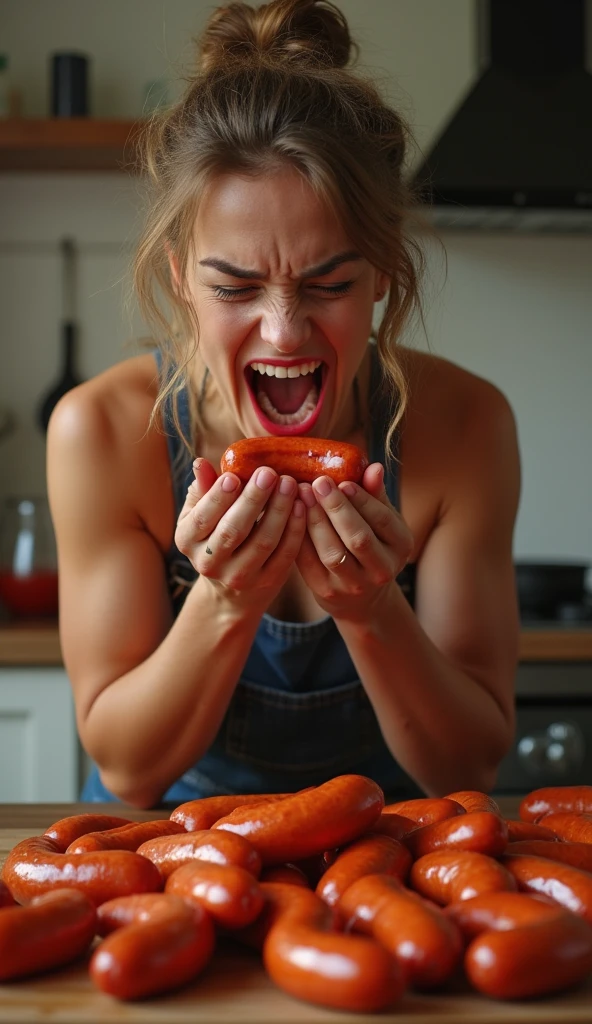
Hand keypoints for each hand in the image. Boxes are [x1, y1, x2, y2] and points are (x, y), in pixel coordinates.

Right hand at [174, 458, 305, 610]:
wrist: (231, 592)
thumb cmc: (216, 537)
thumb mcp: (201, 516)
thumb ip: (203, 490)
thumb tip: (201, 463)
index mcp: (187, 540)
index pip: (201, 518)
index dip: (217, 497)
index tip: (234, 475)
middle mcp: (209, 563)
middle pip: (233, 530)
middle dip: (253, 500)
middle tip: (269, 473)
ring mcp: (240, 576)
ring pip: (263, 542)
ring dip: (279, 510)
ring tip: (289, 484)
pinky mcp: (267, 582)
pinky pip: (285, 553)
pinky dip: (295, 528)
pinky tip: (301, 506)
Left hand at [295, 463, 413, 622]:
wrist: (362, 596)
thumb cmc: (372, 544)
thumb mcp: (382, 521)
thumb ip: (376, 495)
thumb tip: (373, 467)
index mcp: (401, 546)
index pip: (383, 521)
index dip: (362, 500)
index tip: (342, 481)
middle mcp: (382, 570)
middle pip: (358, 539)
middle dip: (336, 509)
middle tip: (317, 483)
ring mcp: (354, 585)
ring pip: (332, 553)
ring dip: (314, 521)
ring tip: (301, 495)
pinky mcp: (327, 593)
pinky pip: (309, 564)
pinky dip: (299, 538)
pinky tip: (291, 515)